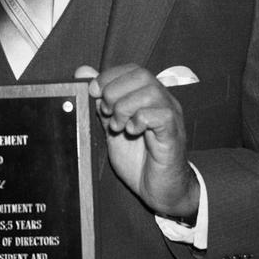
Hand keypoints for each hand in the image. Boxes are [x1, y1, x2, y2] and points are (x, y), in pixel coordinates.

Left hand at [75, 64, 199, 217]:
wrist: (158, 190)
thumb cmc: (138, 159)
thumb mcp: (112, 127)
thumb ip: (100, 102)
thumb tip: (84, 72)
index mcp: (148, 97)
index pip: (132, 69)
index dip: (109, 76)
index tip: (93, 92)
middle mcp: (162, 101)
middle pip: (141, 75)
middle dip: (115, 91)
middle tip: (106, 113)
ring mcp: (171, 116)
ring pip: (150, 92)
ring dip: (125, 107)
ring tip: (117, 126)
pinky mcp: (174, 134)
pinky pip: (161, 115)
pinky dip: (139, 120)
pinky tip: (131, 132)